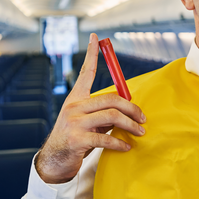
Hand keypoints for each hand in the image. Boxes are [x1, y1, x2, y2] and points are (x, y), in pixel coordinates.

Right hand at [35, 33, 146, 183]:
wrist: (54, 160)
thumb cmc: (75, 138)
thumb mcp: (86, 121)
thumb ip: (101, 112)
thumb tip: (127, 107)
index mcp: (76, 98)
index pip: (85, 72)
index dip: (91, 54)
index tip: (95, 37)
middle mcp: (74, 106)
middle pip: (111, 98)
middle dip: (132, 108)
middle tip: (144, 118)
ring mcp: (74, 122)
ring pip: (111, 116)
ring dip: (131, 124)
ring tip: (141, 132)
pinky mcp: (77, 139)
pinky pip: (105, 137)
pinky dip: (120, 142)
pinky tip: (127, 146)